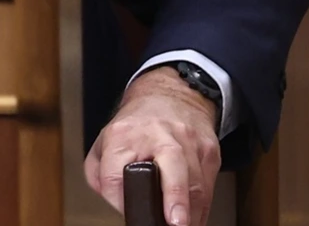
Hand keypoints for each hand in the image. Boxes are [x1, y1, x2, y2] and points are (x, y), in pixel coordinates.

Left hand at [84, 66, 220, 225]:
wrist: (169, 95)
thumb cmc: (136, 124)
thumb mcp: (105, 140)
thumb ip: (99, 172)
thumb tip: (113, 201)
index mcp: (124, 133)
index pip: (116, 171)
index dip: (119, 197)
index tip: (126, 209)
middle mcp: (158, 133)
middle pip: (171, 161)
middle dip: (175, 196)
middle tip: (175, 221)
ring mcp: (187, 140)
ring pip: (195, 182)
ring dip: (190, 212)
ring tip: (181, 225)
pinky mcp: (208, 150)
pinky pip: (209, 187)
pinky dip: (201, 208)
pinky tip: (192, 216)